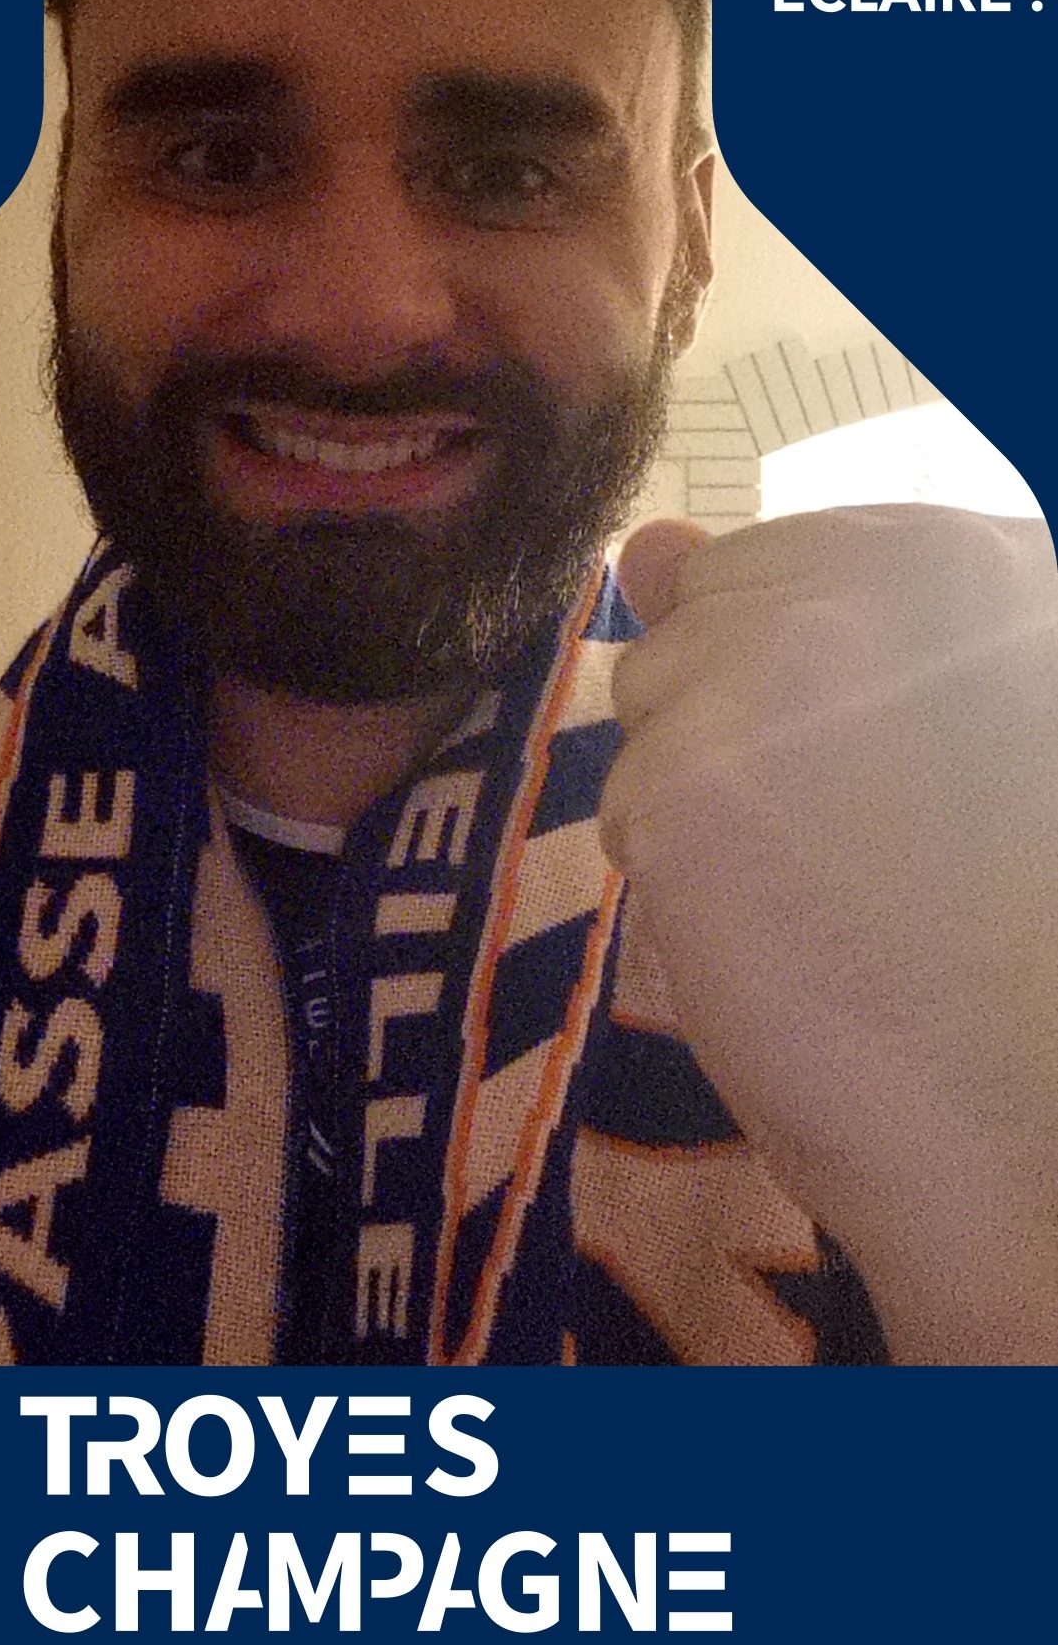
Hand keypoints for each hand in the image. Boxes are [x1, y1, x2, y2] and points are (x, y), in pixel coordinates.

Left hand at [602, 503, 1057, 1363]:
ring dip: (700, 804)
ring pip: (650, 718)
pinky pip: (627, 807)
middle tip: (848, 837)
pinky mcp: (686, 780)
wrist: (1034, 1097)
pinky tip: (777, 934)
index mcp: (942, 550)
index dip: (784, 680)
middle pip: (689, 629)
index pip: (756, 566)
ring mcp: (762, 669)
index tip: (861, 766)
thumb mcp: (944, 707)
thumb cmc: (1015, 921)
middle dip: (732, 730)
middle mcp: (853, 576)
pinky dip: (679, 882)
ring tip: (823, 889)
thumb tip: (645, 546)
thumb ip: (797, 607)